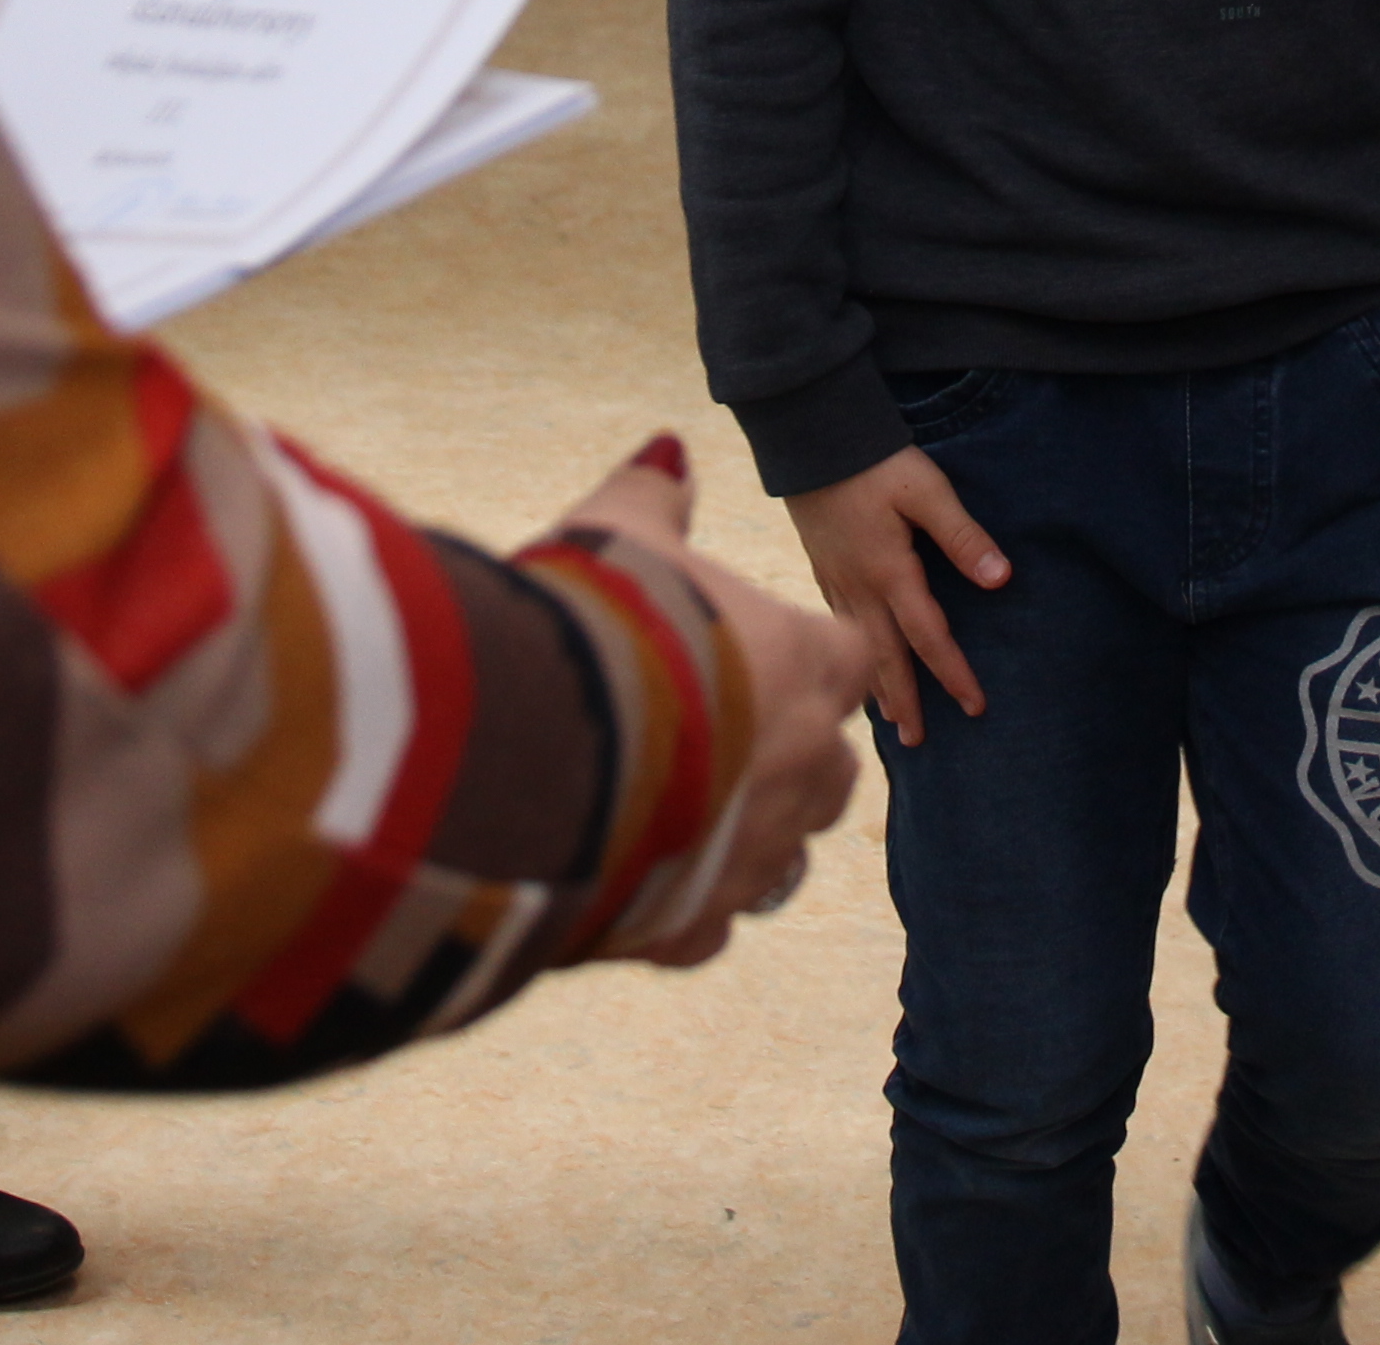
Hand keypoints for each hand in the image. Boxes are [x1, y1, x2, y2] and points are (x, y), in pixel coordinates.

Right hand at [560, 441, 875, 966]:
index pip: (848, 660)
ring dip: (745, 836)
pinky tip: (634, 878)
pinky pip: (710, 927)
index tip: (754, 651)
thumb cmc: (590, 620)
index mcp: (804, 666)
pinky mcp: (694, 926)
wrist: (531, 749)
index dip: (805, 656)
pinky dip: (683, 908)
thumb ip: (653, 494)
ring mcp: (755, 855)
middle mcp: (802, 767)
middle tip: (712, 733)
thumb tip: (667, 453)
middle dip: (787, 756)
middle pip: (833, 767)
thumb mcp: (617, 530)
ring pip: (785, 857)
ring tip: (673, 810)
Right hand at [781, 445, 1009, 747]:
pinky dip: (850, 655)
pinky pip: (837, 627)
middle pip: (886, 657)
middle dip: (905, 701)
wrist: (808, 436)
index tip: (974, 707)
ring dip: (874, 685)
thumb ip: (962, 535)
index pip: (928, 637)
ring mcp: (834, 580)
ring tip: (887, 720)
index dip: (953, 674)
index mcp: (890, 572)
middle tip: (919, 743)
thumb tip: (1000, 579)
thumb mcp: (926, 490)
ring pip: (858, 647)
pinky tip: (853, 660)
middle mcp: (859, 587)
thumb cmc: (873, 459)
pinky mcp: (820, 567)